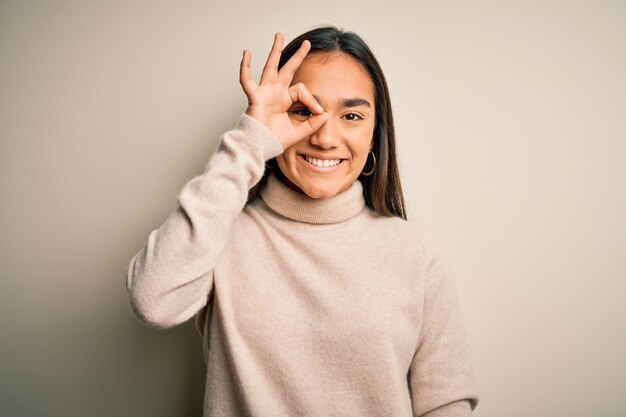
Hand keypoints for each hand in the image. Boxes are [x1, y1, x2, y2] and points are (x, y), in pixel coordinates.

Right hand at [239, 32, 328, 149]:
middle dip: (297, 56)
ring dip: (275, 51)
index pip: (302, 90)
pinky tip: (246, 54)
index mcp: (285, 100)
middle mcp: (275, 92)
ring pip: (271, 67)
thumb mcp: (299, 131)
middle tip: (307, 44)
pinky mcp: (255, 97)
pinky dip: (245, 67)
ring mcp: (264, 92)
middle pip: (287, 69)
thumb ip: (313, 123)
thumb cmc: (274, 140)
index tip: (319, 111)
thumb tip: (326, 113)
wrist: (260, 147)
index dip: (312, 99)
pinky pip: (247, 80)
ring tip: (279, 36)